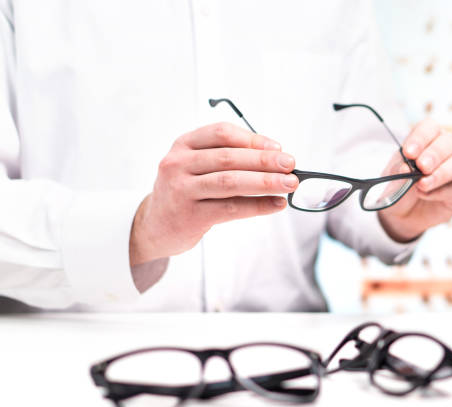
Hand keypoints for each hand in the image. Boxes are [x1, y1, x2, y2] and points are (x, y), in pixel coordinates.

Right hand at [129, 122, 297, 266]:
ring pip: (231, 182)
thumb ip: (226, 159)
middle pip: (229, 158)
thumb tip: (275, 160)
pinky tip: (275, 204)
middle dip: (264, 161)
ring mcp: (181, 190)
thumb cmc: (185, 192)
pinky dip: (257, 206)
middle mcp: (178, 164)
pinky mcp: (190, 216)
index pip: (221, 133)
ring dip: (265, 182)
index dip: (252, 139)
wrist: (154, 227)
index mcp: (183, 145)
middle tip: (291, 165)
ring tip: (289, 184)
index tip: (277, 148)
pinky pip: (231, 208)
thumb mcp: (195, 166)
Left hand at [377, 118, 451, 241]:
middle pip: (449, 142)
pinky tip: (425, 194)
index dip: (421, 137)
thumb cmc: (399, 186)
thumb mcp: (391, 176)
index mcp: (427, 139)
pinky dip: (439, 191)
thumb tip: (406, 168)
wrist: (401, 212)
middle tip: (421, 166)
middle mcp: (446, 150)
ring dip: (439, 174)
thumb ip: (398, 169)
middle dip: (434, 154)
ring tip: (422, 184)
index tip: (409, 152)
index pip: (429, 128)